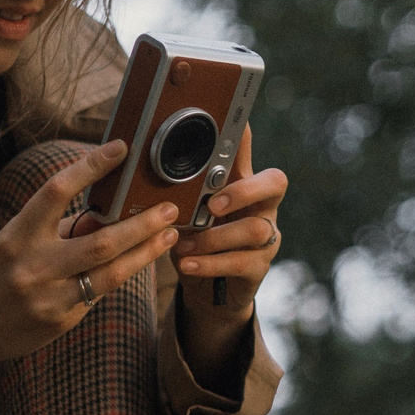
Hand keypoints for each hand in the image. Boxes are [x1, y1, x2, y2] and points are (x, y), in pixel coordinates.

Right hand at [0, 140, 180, 369]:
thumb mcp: (16, 242)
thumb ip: (58, 228)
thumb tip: (106, 210)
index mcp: (17, 235)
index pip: (57, 191)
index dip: (90, 167)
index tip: (120, 149)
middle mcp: (33, 265)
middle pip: (101, 240)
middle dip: (142, 223)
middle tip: (168, 208)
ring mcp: (49, 297)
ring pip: (111, 273)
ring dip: (146, 252)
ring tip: (169, 235)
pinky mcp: (61, 320)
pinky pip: (98, 294)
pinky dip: (118, 276)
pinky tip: (136, 264)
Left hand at [174, 126, 287, 323]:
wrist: (209, 291)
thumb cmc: (197, 242)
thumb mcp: (187, 213)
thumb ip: (179, 193)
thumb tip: (139, 169)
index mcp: (243, 184)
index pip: (248, 150)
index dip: (244, 137)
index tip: (230, 123)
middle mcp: (262, 207)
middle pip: (275, 183)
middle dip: (244, 190)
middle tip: (211, 204)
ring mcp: (266, 237)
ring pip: (254, 229)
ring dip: (214, 237)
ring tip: (183, 245)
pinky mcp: (259, 267)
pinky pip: (241, 262)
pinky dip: (210, 263)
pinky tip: (187, 264)